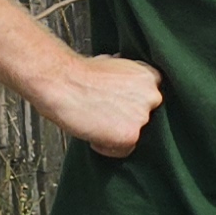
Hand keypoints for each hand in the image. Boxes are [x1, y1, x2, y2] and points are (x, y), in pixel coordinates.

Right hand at [41, 54, 165, 158]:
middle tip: (104, 114)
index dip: (132, 103)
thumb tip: (123, 84)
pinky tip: (93, 134)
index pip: (150, 97)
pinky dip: (107, 147)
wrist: (62, 83)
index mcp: (150, 77)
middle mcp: (152, 96)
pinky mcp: (131, 135)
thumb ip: (126, 77)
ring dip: (117, 132)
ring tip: (95, 122)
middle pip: (145, 116)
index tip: (118, 104)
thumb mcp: (112, 64)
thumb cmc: (78, 74)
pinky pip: (124, 150)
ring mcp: (143, 117)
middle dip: (127, 117)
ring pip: (135, 133)